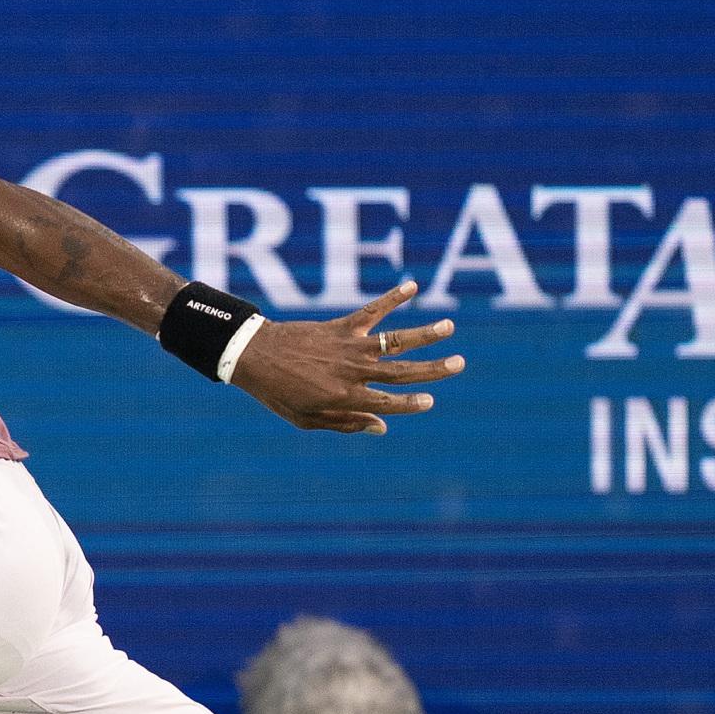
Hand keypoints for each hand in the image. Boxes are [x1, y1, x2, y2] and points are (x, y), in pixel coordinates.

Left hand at [227, 281, 464, 435]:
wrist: (254, 357)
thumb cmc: (279, 393)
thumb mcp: (307, 418)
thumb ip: (345, 423)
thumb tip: (382, 427)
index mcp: (345, 397)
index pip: (389, 403)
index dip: (411, 404)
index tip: (430, 400)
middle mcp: (353, 371)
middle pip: (402, 371)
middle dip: (434, 369)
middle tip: (460, 363)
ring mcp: (349, 346)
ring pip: (395, 340)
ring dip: (425, 333)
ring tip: (449, 326)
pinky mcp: (341, 326)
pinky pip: (372, 311)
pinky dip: (392, 298)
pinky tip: (412, 286)